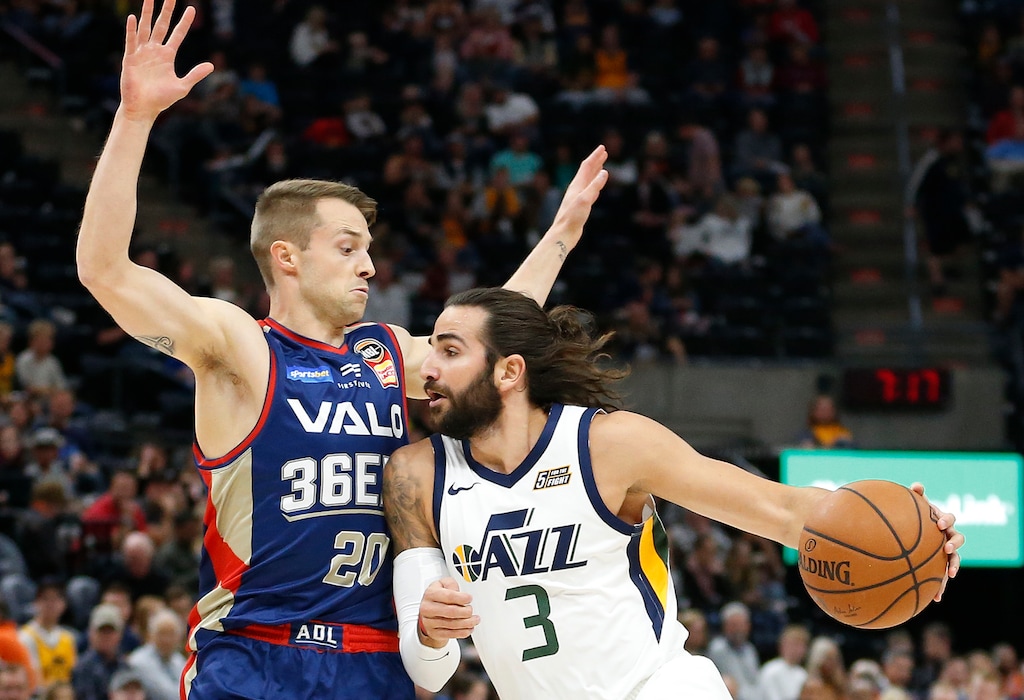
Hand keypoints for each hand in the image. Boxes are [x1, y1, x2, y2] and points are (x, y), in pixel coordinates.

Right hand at [121, 0, 213, 122]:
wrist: (144, 109)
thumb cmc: (162, 100)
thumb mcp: (183, 86)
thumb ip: (195, 74)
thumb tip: (211, 65)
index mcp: (167, 56)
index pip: (177, 34)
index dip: (184, 22)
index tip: (192, 9)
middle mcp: (154, 51)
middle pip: (161, 25)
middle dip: (166, 11)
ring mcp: (142, 53)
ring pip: (145, 28)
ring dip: (146, 13)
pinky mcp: (130, 59)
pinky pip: (131, 41)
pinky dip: (132, 30)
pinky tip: (133, 18)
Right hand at [418, 577, 478, 647]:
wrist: (427, 611)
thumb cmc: (437, 596)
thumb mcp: (443, 584)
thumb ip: (451, 584)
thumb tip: (459, 592)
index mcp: (430, 594)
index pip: (448, 596)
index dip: (461, 598)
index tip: (469, 598)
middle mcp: (428, 608)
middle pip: (451, 611)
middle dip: (465, 611)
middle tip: (471, 610)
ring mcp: (429, 622)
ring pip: (452, 624)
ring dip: (467, 623)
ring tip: (474, 620)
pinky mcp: (434, 633)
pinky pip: (450, 634)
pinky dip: (462, 632)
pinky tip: (468, 628)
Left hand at [545, 145, 608, 253]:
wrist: (563, 234)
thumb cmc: (572, 218)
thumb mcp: (585, 200)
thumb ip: (595, 186)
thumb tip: (604, 172)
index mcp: (576, 186)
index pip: (587, 166)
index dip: (595, 157)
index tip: (603, 148)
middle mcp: (576, 189)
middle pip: (587, 171)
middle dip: (596, 161)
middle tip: (604, 153)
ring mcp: (578, 198)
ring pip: (588, 181)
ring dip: (595, 172)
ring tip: (601, 165)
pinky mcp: (580, 206)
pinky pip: (589, 191)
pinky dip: (594, 185)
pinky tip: (597, 187)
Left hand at [910, 482, 963, 600]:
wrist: (912, 533)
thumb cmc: (913, 518)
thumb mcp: (914, 507)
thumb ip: (916, 497)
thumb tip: (916, 485)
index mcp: (941, 522)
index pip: (949, 520)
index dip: (946, 521)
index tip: (938, 524)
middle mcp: (947, 537)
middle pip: (958, 539)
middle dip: (954, 543)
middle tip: (947, 548)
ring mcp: (946, 552)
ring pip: (955, 559)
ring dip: (953, 565)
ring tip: (949, 574)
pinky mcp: (940, 565)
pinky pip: (942, 576)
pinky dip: (940, 586)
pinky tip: (936, 598)